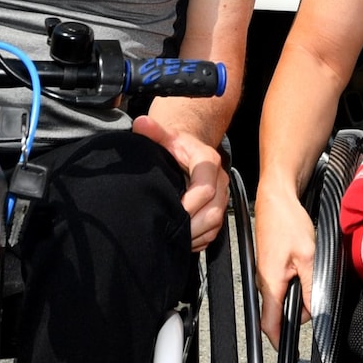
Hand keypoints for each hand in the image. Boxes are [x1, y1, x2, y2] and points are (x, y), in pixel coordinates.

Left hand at [133, 114, 228, 252]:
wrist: (192, 147)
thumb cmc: (178, 145)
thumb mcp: (167, 136)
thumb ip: (154, 131)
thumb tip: (140, 124)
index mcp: (208, 162)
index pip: (205, 188)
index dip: (189, 203)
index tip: (171, 210)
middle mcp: (219, 179)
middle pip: (214, 210)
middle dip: (192, 225)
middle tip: (170, 232)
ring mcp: (222, 195)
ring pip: (215, 222)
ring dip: (195, 234)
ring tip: (174, 237)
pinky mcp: (219, 207)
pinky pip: (214, 230)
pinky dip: (199, 239)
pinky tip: (182, 237)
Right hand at [253, 187, 316, 344]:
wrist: (277, 199)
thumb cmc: (288, 221)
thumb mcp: (309, 257)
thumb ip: (312, 287)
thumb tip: (315, 311)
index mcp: (270, 284)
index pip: (269, 324)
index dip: (280, 341)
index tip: (289, 351)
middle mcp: (263, 282)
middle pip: (280, 312)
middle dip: (299, 310)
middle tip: (314, 292)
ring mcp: (265, 273)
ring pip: (283, 296)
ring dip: (299, 292)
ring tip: (310, 270)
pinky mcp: (269, 264)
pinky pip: (282, 283)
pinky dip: (296, 280)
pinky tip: (304, 264)